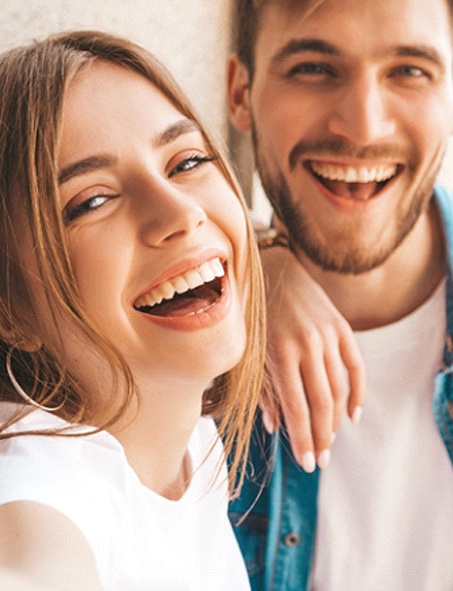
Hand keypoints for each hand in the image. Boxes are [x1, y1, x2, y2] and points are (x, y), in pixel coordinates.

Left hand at [260, 245, 365, 471]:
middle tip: (322, 460)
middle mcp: (307, 346)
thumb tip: (275, 427)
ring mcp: (327, 335)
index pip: (297, 408)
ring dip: (336, 420)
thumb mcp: (250, 352)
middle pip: (321, 403)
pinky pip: (356, 366)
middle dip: (322, 437)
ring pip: (340, 389)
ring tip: (330, 439)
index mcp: (280, 354)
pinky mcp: (341, 327)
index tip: (308, 463)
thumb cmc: (253, 315)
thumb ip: (263, 390)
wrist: (273, 269)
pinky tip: (354, 415)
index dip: (303, 439)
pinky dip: (358, 393)